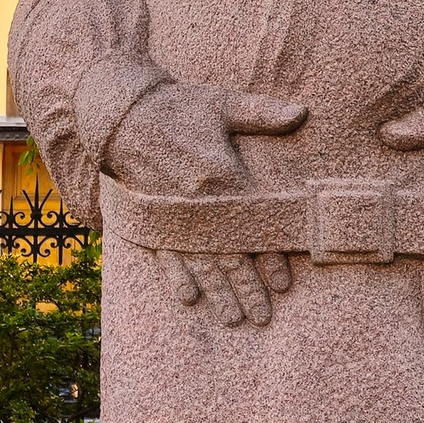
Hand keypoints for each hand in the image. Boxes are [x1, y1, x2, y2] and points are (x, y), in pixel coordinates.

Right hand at [107, 80, 306, 328]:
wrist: (121, 111)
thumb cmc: (178, 105)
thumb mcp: (222, 103)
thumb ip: (263, 113)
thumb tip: (302, 113)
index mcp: (221, 177)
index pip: (254, 227)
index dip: (270, 257)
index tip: (284, 282)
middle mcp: (198, 203)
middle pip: (228, 255)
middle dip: (246, 288)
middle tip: (262, 317)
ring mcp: (172, 214)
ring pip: (199, 262)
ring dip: (216, 292)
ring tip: (233, 318)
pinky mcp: (150, 216)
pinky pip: (164, 253)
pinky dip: (175, 276)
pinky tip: (188, 299)